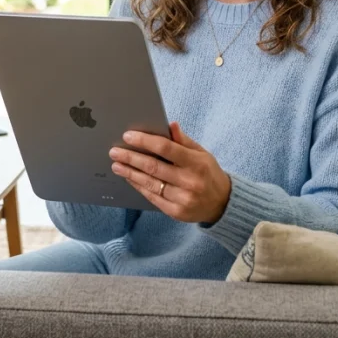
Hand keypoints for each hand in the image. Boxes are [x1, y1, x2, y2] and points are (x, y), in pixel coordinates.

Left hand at [109, 122, 231, 224]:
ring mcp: (182, 199)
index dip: (145, 141)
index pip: (166, 148)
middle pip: (153, 167)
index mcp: (196, 163)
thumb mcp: (202, 153)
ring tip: (117, 165)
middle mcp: (189, 182)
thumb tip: (170, 124)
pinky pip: (152, 197)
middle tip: (115, 151)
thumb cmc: (208, 173)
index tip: (128, 136)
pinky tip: (129, 177)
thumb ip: (184, 140)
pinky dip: (138, 186)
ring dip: (130, 173)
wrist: (221, 203)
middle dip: (131, 158)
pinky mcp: (175, 212)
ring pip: (150, 183)